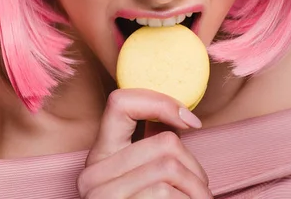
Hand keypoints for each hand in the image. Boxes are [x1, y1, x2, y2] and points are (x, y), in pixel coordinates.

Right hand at [77, 89, 212, 197]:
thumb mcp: (136, 181)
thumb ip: (148, 151)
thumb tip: (178, 116)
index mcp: (99, 157)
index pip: (120, 102)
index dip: (160, 101)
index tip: (189, 121)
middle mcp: (93, 175)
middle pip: (165, 143)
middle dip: (195, 168)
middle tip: (198, 192)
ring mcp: (103, 197)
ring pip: (171, 168)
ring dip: (198, 191)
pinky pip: (169, 195)